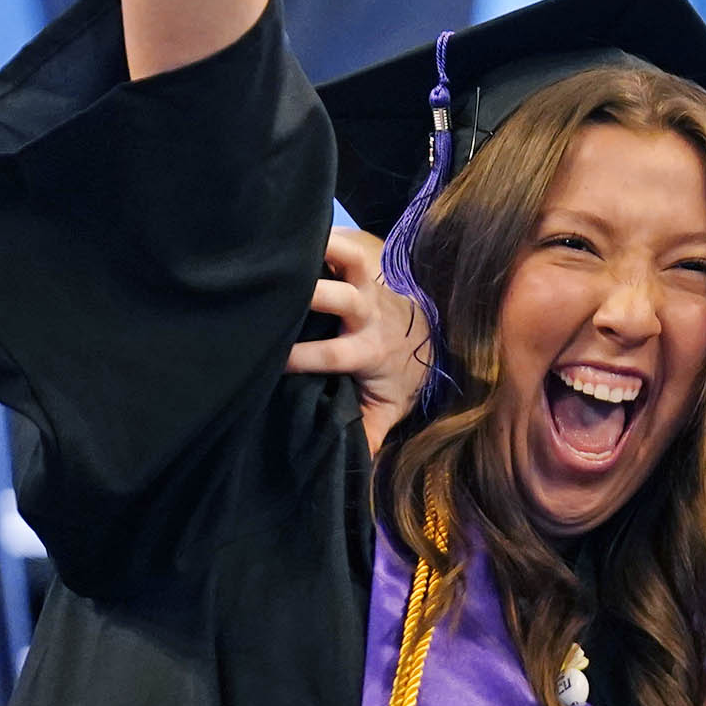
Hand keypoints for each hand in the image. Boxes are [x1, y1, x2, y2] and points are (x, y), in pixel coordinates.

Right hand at [287, 227, 433, 451]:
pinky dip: (317, 231)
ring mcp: (370, 276)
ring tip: (280, 244)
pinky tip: (287, 228)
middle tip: (269, 289)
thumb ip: (368, 436)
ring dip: (316, 248)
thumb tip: (357, 476)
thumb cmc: (401, 372)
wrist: (436, 326)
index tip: (270, 359)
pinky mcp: (368, 251)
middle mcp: (369, 309)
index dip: (300, 356)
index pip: (331, 354)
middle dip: (306, 293)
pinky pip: (342, 235)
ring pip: (344, 253)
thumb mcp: (388, 409)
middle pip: (336, 297)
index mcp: (369, 349)